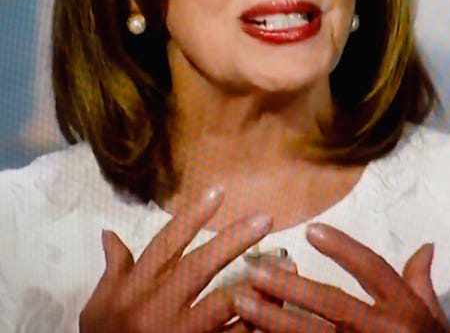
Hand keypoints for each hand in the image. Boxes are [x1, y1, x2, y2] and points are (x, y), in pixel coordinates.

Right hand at [79, 188, 272, 332]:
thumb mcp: (100, 306)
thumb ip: (113, 269)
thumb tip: (108, 234)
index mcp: (136, 288)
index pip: (166, 243)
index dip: (192, 216)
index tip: (219, 191)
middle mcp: (157, 307)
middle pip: (200, 266)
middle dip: (233, 241)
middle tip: (264, 219)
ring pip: (223, 305)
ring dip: (257, 285)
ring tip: (287, 267)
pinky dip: (254, 325)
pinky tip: (279, 310)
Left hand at [235, 223, 449, 331]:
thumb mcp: (433, 316)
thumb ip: (421, 281)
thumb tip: (427, 246)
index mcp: (404, 307)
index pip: (372, 269)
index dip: (343, 249)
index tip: (311, 229)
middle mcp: (382, 330)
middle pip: (332, 304)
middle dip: (292, 287)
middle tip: (256, 268)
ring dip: (272, 320)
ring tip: (242, 300)